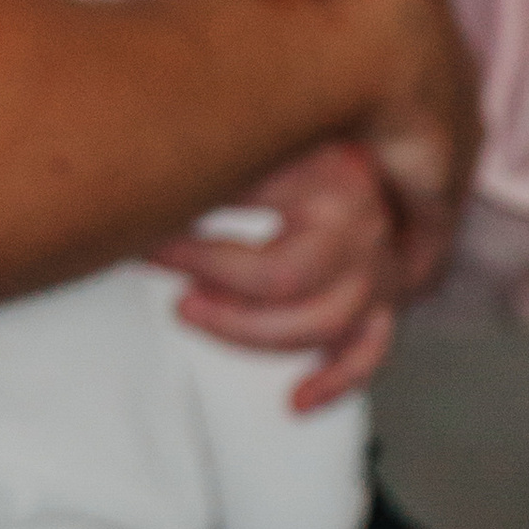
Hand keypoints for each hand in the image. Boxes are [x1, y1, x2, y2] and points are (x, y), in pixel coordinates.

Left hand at [156, 141, 402, 409]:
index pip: (264, 254)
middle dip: (226, 304)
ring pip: (323, 327)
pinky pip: (370, 352)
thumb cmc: (309, 132)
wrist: (376, 128)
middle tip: (176, 293)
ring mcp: (380, 271)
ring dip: (255, 335)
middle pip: (292, 293)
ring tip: (199, 315)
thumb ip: (224, 169)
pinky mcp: (383, 298)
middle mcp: (366, 234)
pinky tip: (296, 401)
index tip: (145, 245)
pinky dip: (337, 382)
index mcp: (338, 191)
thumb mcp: (267, 138)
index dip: (192, 255)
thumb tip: (151, 201)